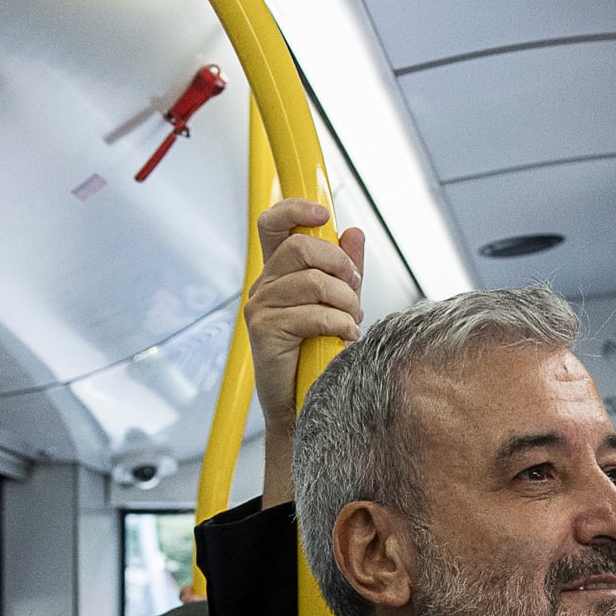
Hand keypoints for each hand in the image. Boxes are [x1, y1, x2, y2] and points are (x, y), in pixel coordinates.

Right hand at [246, 196, 368, 428]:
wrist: (302, 405)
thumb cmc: (318, 355)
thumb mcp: (338, 304)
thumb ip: (345, 269)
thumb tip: (353, 231)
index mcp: (277, 274)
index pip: (273, 224)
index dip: (294, 209)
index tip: (323, 213)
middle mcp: (263, 286)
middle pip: (302, 247)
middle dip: (340, 265)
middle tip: (355, 290)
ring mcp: (260, 308)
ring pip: (314, 282)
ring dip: (346, 302)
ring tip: (351, 322)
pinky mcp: (265, 332)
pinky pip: (314, 314)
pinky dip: (339, 325)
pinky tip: (345, 337)